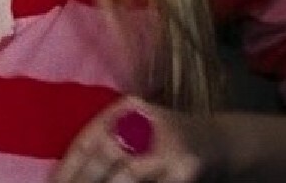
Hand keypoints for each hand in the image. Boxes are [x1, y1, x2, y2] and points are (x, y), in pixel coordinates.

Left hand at [48, 97, 215, 182]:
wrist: (222, 144)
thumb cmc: (165, 143)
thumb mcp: (136, 134)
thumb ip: (106, 149)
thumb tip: (64, 177)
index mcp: (129, 109)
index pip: (89, 139)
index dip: (68, 167)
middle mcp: (149, 120)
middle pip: (105, 155)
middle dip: (84, 182)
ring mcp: (170, 146)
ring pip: (127, 176)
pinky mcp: (186, 171)